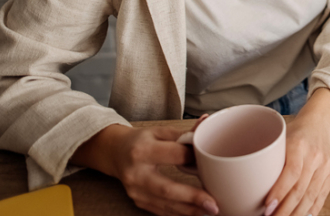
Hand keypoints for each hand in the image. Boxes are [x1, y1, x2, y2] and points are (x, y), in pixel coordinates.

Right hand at [77, 124, 218, 215]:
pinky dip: (180, 212)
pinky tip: (196, 212)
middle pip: (167, 189)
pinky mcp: (139, 202)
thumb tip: (206, 122)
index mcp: (142, 151)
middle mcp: (137, 174)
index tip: (211, 162)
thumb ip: (183, 133)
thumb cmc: (141, 141)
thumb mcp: (159, 132)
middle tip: (213, 204)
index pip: (173, 155)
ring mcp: (136, 191)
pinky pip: (162, 211)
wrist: (116, 153)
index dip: (193, 158)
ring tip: (211, 211)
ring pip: (166, 204)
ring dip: (190, 210)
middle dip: (192, 198)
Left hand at [264, 89, 329, 215]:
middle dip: (285, 209)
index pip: (291, 173)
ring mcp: (325, 166)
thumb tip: (252, 187)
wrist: (321, 122)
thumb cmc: (296, 132)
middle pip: (300, 189)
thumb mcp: (281, 139)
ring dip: (296, 213)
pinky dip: (310, 210)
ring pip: (311, 197)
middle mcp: (315, 156)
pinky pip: (321, 197)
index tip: (267, 207)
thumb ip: (272, 160)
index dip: (279, 193)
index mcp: (299, 145)